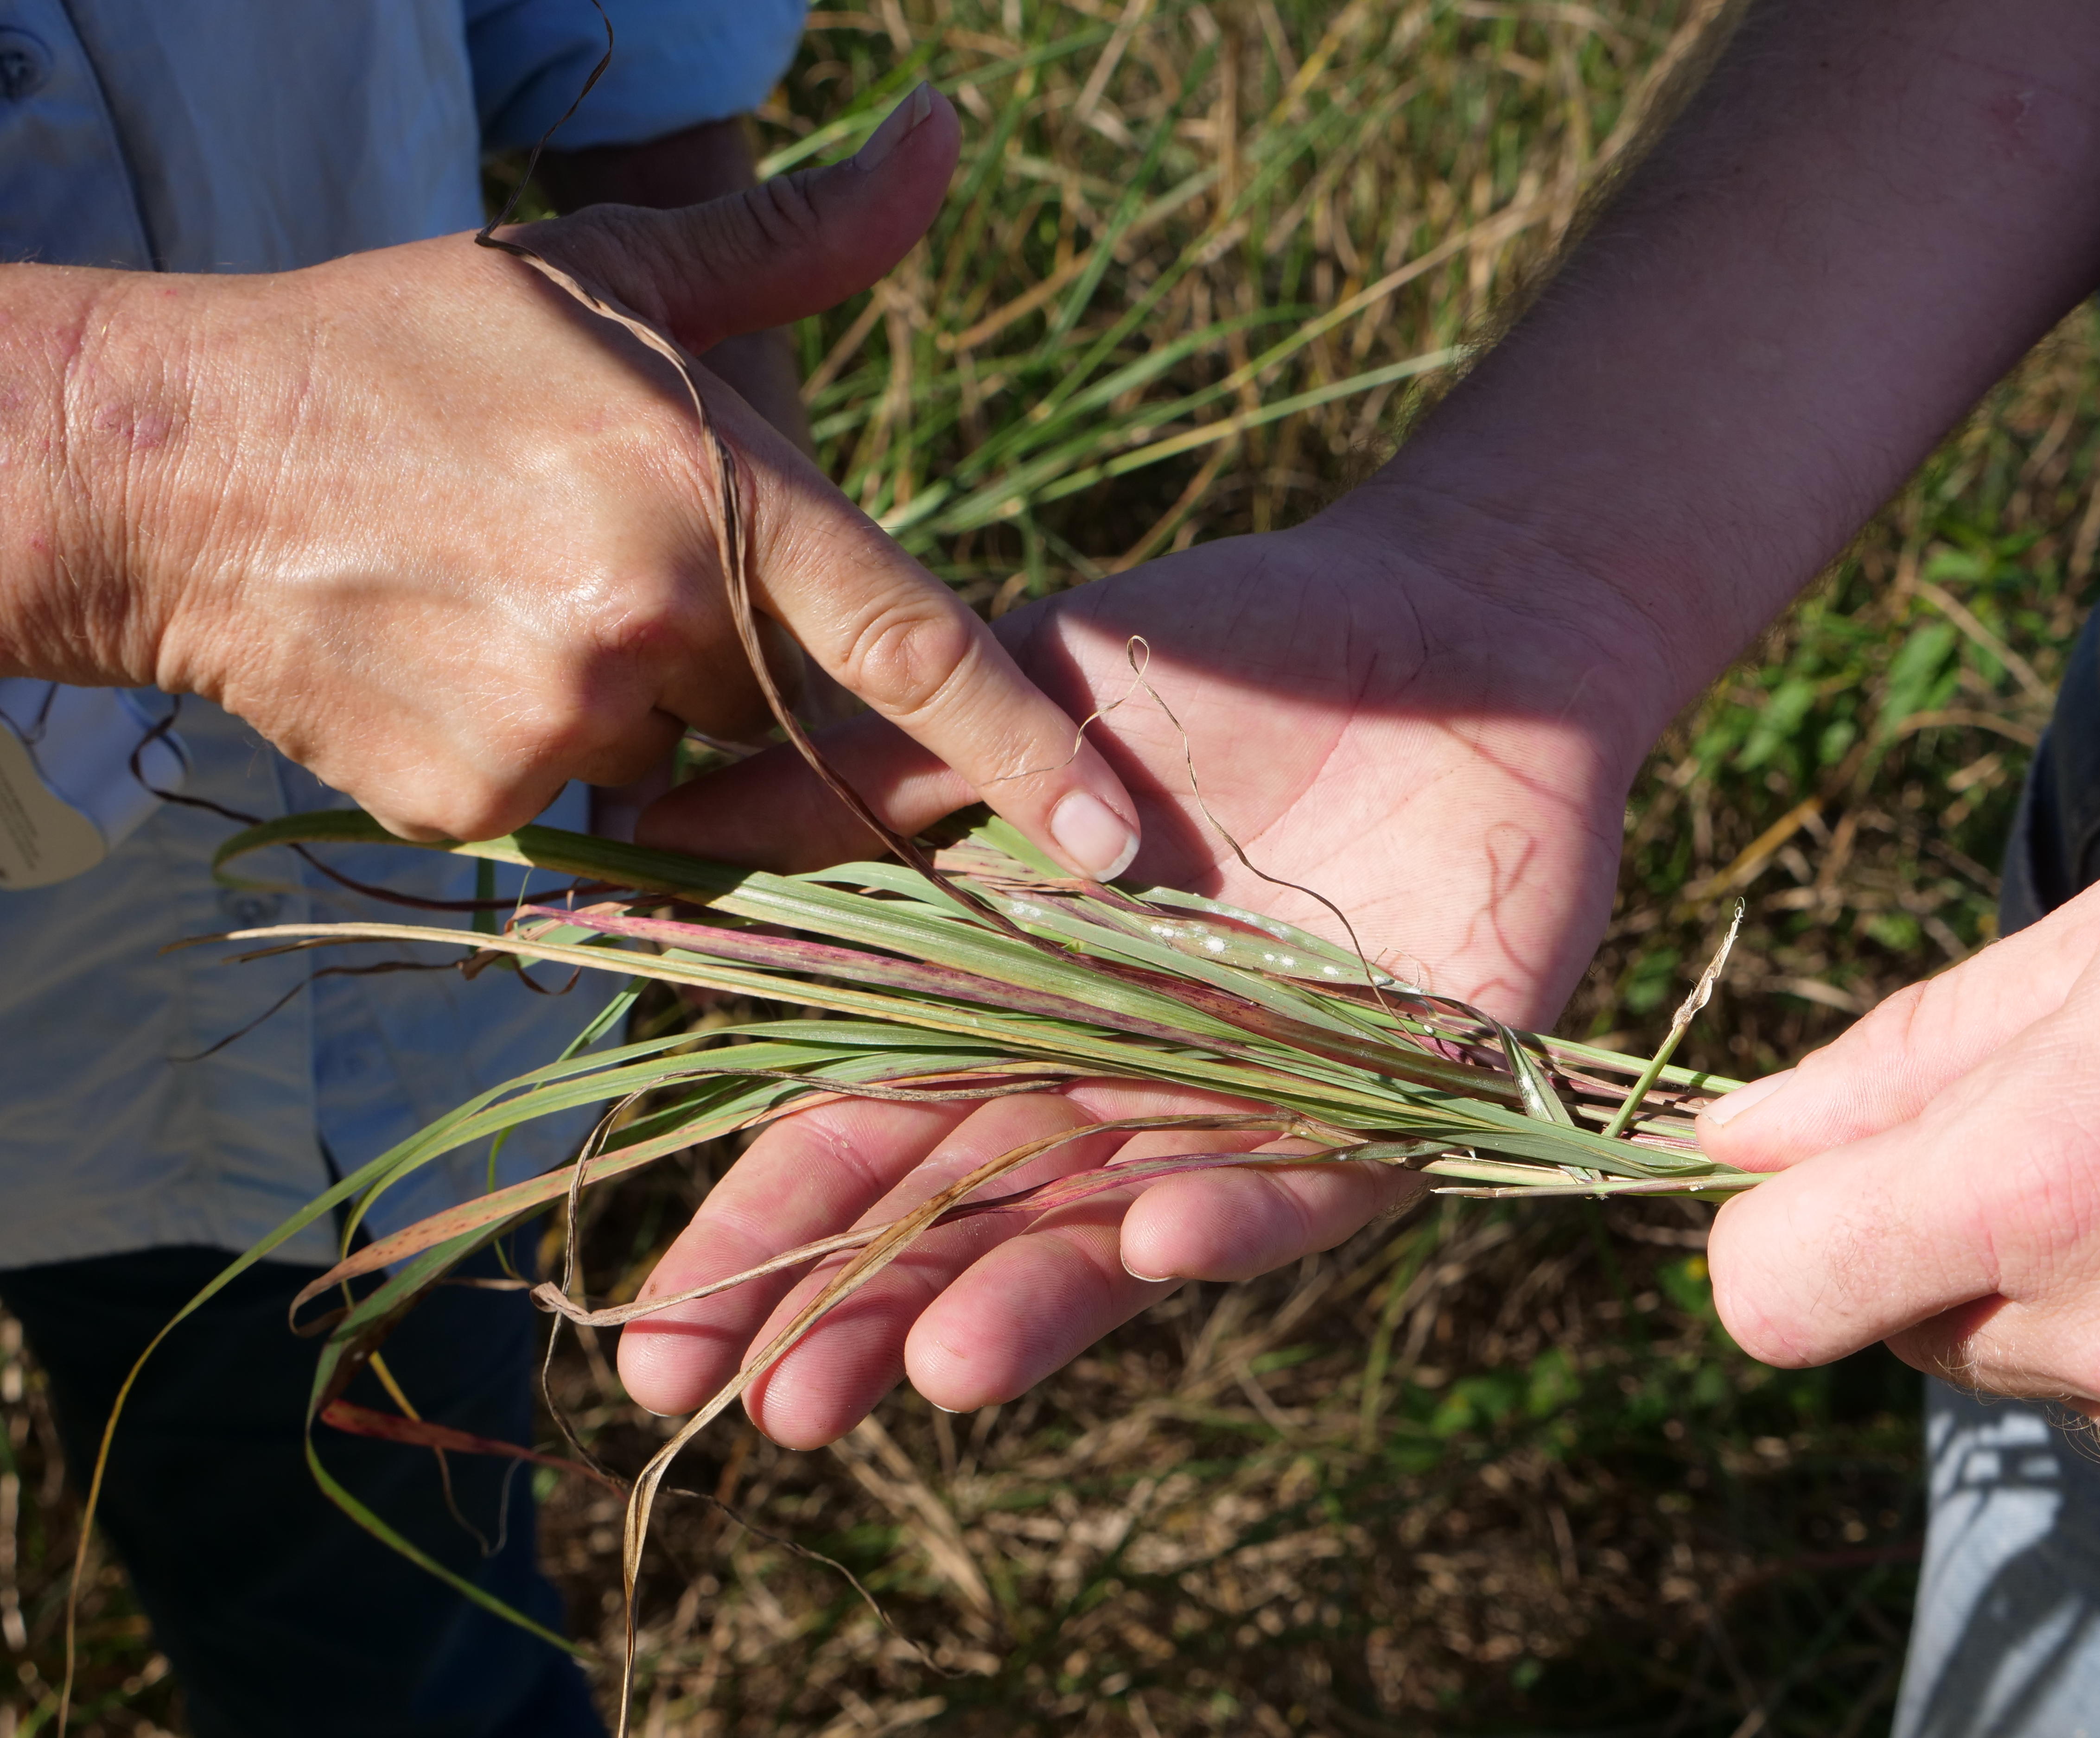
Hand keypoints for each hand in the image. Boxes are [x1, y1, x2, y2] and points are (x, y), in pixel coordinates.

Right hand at [15, 87, 1139, 871]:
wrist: (178, 465)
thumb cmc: (412, 351)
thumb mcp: (612, 274)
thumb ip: (802, 241)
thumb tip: (942, 138)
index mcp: (703, 493)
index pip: (909, 643)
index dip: (1026, 750)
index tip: (1122, 843)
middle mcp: (646, 624)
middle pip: (782, 698)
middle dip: (732, 645)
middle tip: (605, 552)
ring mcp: (555, 730)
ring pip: (679, 753)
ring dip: (640, 695)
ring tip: (518, 591)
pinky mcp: (476, 808)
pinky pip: (576, 802)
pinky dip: (547, 745)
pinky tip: (461, 650)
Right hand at [618, 497, 1675, 1441]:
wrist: (1448, 619)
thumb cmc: (1226, 650)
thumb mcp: (1014, 690)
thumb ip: (861, 785)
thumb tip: (644, 851)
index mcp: (1011, 997)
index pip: (866, 1137)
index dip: (772, 1236)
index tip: (666, 1342)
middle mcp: (1117, 1077)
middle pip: (974, 1216)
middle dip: (871, 1313)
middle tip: (770, 1410)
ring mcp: (1250, 1099)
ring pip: (1124, 1227)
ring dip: (1037, 1300)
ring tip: (936, 1371)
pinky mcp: (1400, 1098)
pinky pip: (1314, 1177)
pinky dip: (1244, 1211)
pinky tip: (1159, 1234)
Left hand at [1701, 797, 2099, 1512]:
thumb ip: (1902, 1064)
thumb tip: (1743, 1137)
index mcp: (2049, 1186)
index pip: (1774, 1295)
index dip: (1776, 1232)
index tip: (1821, 1173)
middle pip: (1913, 1335)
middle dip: (1947, 1244)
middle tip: (2079, 1128)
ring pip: (2053, 1381)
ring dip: (2082, 1296)